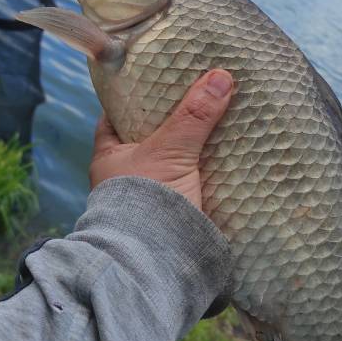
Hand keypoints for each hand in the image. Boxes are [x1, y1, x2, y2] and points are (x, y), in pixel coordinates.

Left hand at [89, 69, 233, 211]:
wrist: (155, 264)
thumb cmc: (146, 203)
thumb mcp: (170, 152)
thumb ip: (194, 116)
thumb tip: (221, 76)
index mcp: (110, 155)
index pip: (118, 115)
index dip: (137, 95)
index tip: (160, 77)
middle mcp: (127, 175)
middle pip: (153, 136)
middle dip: (176, 120)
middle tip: (202, 94)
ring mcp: (151, 195)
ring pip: (176, 160)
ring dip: (197, 147)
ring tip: (224, 119)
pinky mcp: (176, 213)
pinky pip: (195, 183)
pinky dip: (210, 172)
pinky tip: (231, 157)